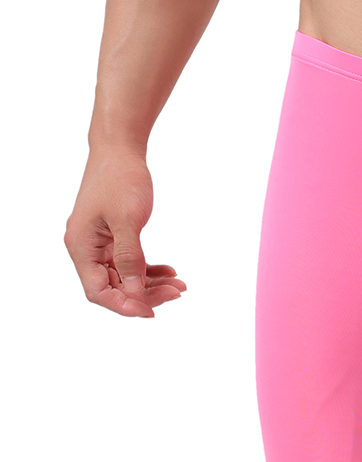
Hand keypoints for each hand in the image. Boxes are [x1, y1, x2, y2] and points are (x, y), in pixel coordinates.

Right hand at [64, 150, 185, 317]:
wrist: (121, 150)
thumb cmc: (120, 179)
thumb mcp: (127, 220)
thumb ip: (129, 258)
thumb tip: (134, 291)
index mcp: (81, 247)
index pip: (98, 291)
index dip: (125, 305)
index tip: (152, 311)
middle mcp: (87, 248)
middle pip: (114, 287)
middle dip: (146, 294)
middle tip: (177, 292)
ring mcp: (100, 243)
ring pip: (125, 276)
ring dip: (151, 283)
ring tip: (180, 284)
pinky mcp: (114, 236)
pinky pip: (130, 262)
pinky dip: (149, 269)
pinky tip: (170, 271)